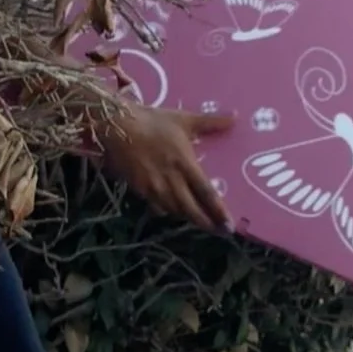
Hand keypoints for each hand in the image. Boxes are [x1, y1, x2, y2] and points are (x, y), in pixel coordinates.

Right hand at [97, 102, 233, 228]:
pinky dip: (167, 211)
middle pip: (191, 210)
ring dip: (188, 218)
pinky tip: (172, 211)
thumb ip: (210, 122)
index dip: (219, 212)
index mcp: (185, 164)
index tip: (229, 226)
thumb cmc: (153, 122)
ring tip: (200, 222)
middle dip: (206, 223)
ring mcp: (154, 188)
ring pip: (174, 211)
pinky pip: (157, 207)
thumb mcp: (184, 120)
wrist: (117, 127)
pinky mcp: (140, 190)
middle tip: (220, 232)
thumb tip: (235, 118)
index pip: (206, 194)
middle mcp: (172, 181)